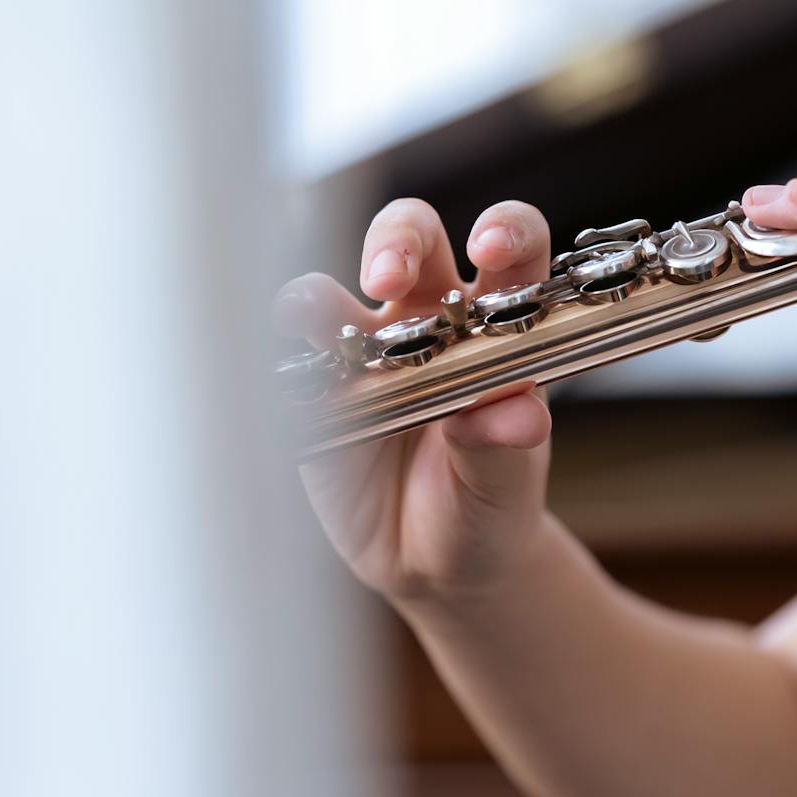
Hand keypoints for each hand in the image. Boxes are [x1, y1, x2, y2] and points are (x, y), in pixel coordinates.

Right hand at [275, 199, 555, 601]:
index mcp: (495, 325)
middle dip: (396, 241)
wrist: (434, 565)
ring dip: (315, 298)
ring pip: (328, 292)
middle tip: (386, 277)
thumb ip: (506, 443)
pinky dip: (279, 365)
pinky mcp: (313, 394)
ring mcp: (363, 350)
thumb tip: (517, 414)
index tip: (488, 249)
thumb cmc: (484, 506)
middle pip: (411, 237)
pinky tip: (286, 387)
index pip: (510, 250)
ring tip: (312, 320)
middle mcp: (428, 320)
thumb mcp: (505, 484)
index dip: (504, 230)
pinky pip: (285, 364)